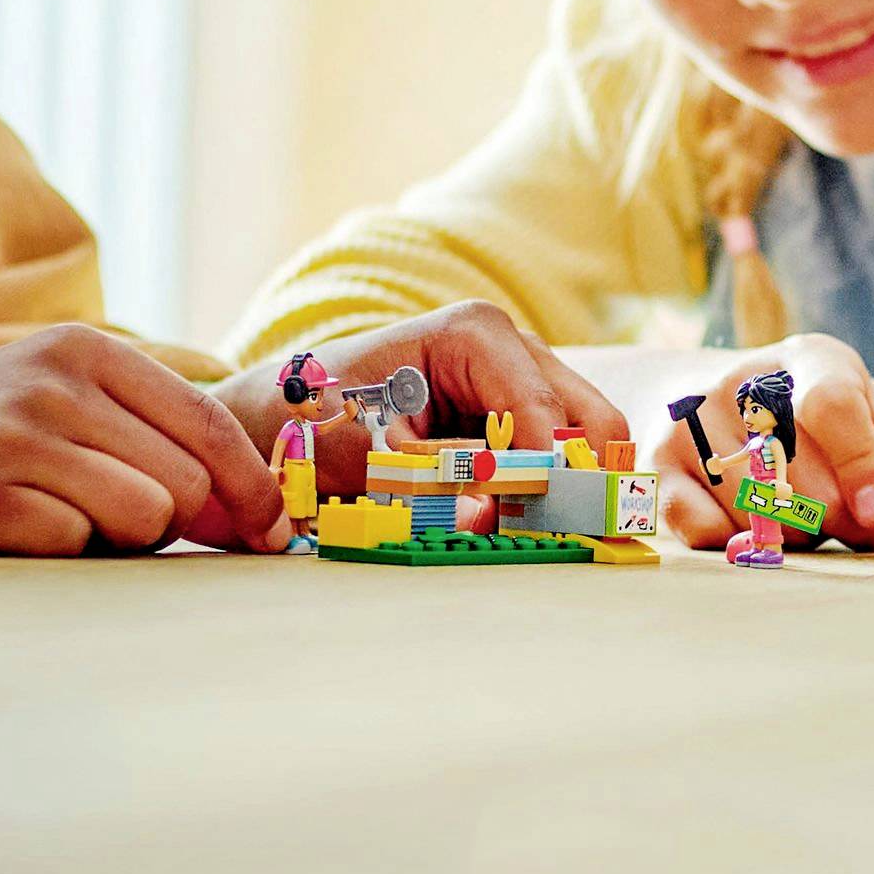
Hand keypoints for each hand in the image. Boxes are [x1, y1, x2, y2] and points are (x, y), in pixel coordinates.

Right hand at [0, 325, 290, 560]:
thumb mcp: (59, 409)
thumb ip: (151, 440)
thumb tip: (255, 510)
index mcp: (88, 352)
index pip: (208, 422)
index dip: (253, 487)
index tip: (275, 536)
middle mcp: (53, 381)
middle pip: (184, 479)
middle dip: (172, 525)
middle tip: (110, 529)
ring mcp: (10, 432)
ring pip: (139, 514)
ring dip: (109, 543)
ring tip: (52, 523)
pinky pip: (67, 545)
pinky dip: (51, 557)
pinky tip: (5, 537)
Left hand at [210, 301, 633, 533]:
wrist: (283, 413)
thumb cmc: (318, 420)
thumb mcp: (367, 456)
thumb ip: (432, 485)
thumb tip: (489, 517)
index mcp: (476, 334)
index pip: (539, 406)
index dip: (546, 469)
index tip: (541, 524)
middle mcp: (514, 348)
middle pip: (589, 416)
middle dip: (582, 479)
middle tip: (567, 538)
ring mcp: (523, 379)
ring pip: (586, 438)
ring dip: (570, 490)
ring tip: (539, 535)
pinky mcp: (519, 414)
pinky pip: (561, 454)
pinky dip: (553, 492)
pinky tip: (524, 522)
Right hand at [569, 334, 873, 551]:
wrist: (702, 393)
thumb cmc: (817, 416)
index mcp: (814, 358)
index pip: (832, 402)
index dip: (859, 464)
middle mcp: (746, 378)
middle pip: (799, 475)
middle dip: (836, 517)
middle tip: (851, 523)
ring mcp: (693, 419)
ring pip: (755, 511)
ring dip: (791, 534)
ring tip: (800, 516)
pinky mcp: (658, 465)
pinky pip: (703, 530)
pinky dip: (735, 543)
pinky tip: (747, 526)